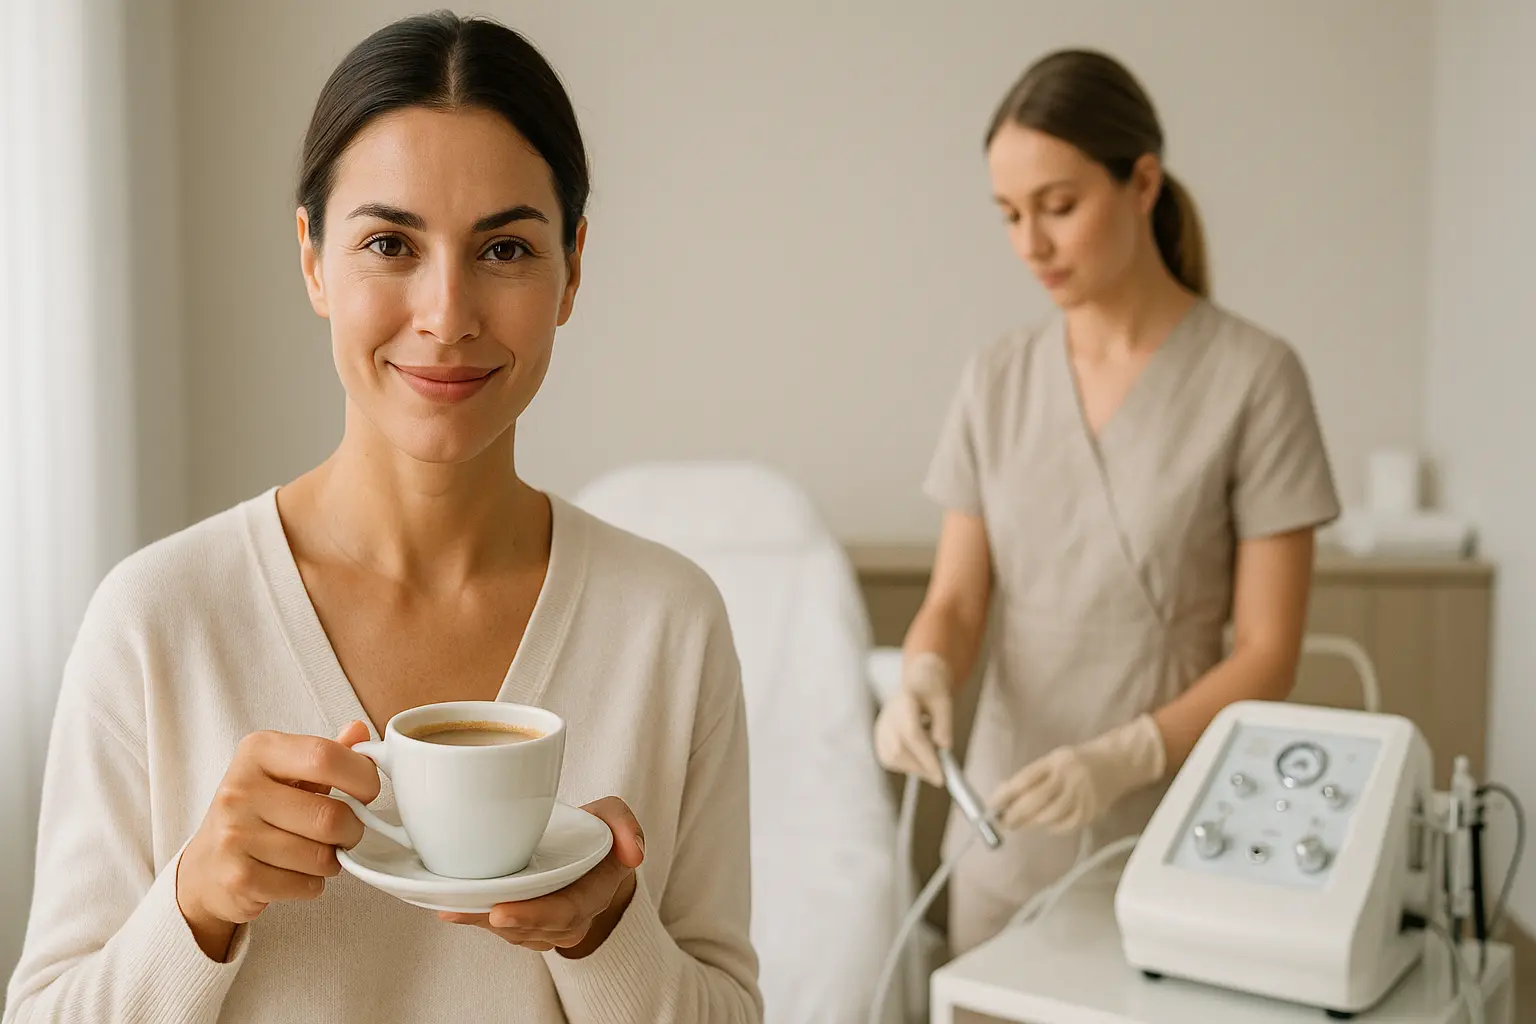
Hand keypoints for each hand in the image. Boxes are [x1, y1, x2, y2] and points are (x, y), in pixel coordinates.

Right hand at [176, 721, 378, 960]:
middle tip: (346, 832)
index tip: (367, 792)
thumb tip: (359, 730)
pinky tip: (296, 873)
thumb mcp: (288, 771)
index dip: (362, 777)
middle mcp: (239, 789)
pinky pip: (306, 885)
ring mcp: (234, 835)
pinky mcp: (237, 878)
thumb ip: (327, 752)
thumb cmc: (258, 810)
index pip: (326, 757)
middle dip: (353, 830)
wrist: (207, 865)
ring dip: (332, 860)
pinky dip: (313, 884)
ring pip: (321, 856)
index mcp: (258, 751)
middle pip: (330, 816)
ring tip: (317, 852)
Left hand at [439, 796, 645, 957]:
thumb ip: (625, 824)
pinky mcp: (526, 923)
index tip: (502, 911)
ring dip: (483, 922)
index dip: (534, 916)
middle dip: (501, 923)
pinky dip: (476, 919)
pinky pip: (502, 928)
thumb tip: (634, 853)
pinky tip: (452, 908)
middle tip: (469, 911)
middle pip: (533, 929)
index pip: (565, 913)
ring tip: (454, 907)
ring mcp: (547, 925)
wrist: (588, 852)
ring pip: (514, 932)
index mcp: (594, 893)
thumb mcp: (614, 815)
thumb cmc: (597, 832)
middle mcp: (571, 917)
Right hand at [873, 651, 953, 785]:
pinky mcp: (879, 738)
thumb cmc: (931, 691)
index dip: (926, 757)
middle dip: (921, 767)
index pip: (912, 734)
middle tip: (940, 773)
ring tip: (931, 761)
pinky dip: (906, 765)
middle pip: (898, 750)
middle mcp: (887, 714)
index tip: (941, 775)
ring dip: (914, 767)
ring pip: (891, 758)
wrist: (918, 684)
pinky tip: (919, 757)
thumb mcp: (944, 702)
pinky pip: (889, 759)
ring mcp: (880, 726)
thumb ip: (944, 725)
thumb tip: (943, 747)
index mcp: (904, 701)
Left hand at [989, 714, 1165, 832]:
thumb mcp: (1052, 760)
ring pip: (1047, 817)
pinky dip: (1047, 827)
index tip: (991, 805)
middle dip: (1014, 815)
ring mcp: (1081, 798)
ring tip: (1018, 823)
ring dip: (1028, 823)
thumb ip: (1030, 777)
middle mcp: (1069, 779)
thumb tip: (1002, 795)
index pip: (1025, 779)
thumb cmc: (1076, 762)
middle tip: (1001, 821)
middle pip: (1035, 801)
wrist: (1116, 764)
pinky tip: (1041, 823)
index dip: (1005, 795)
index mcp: (1056, 761)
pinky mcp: (1089, 814)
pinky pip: (1062, 826)